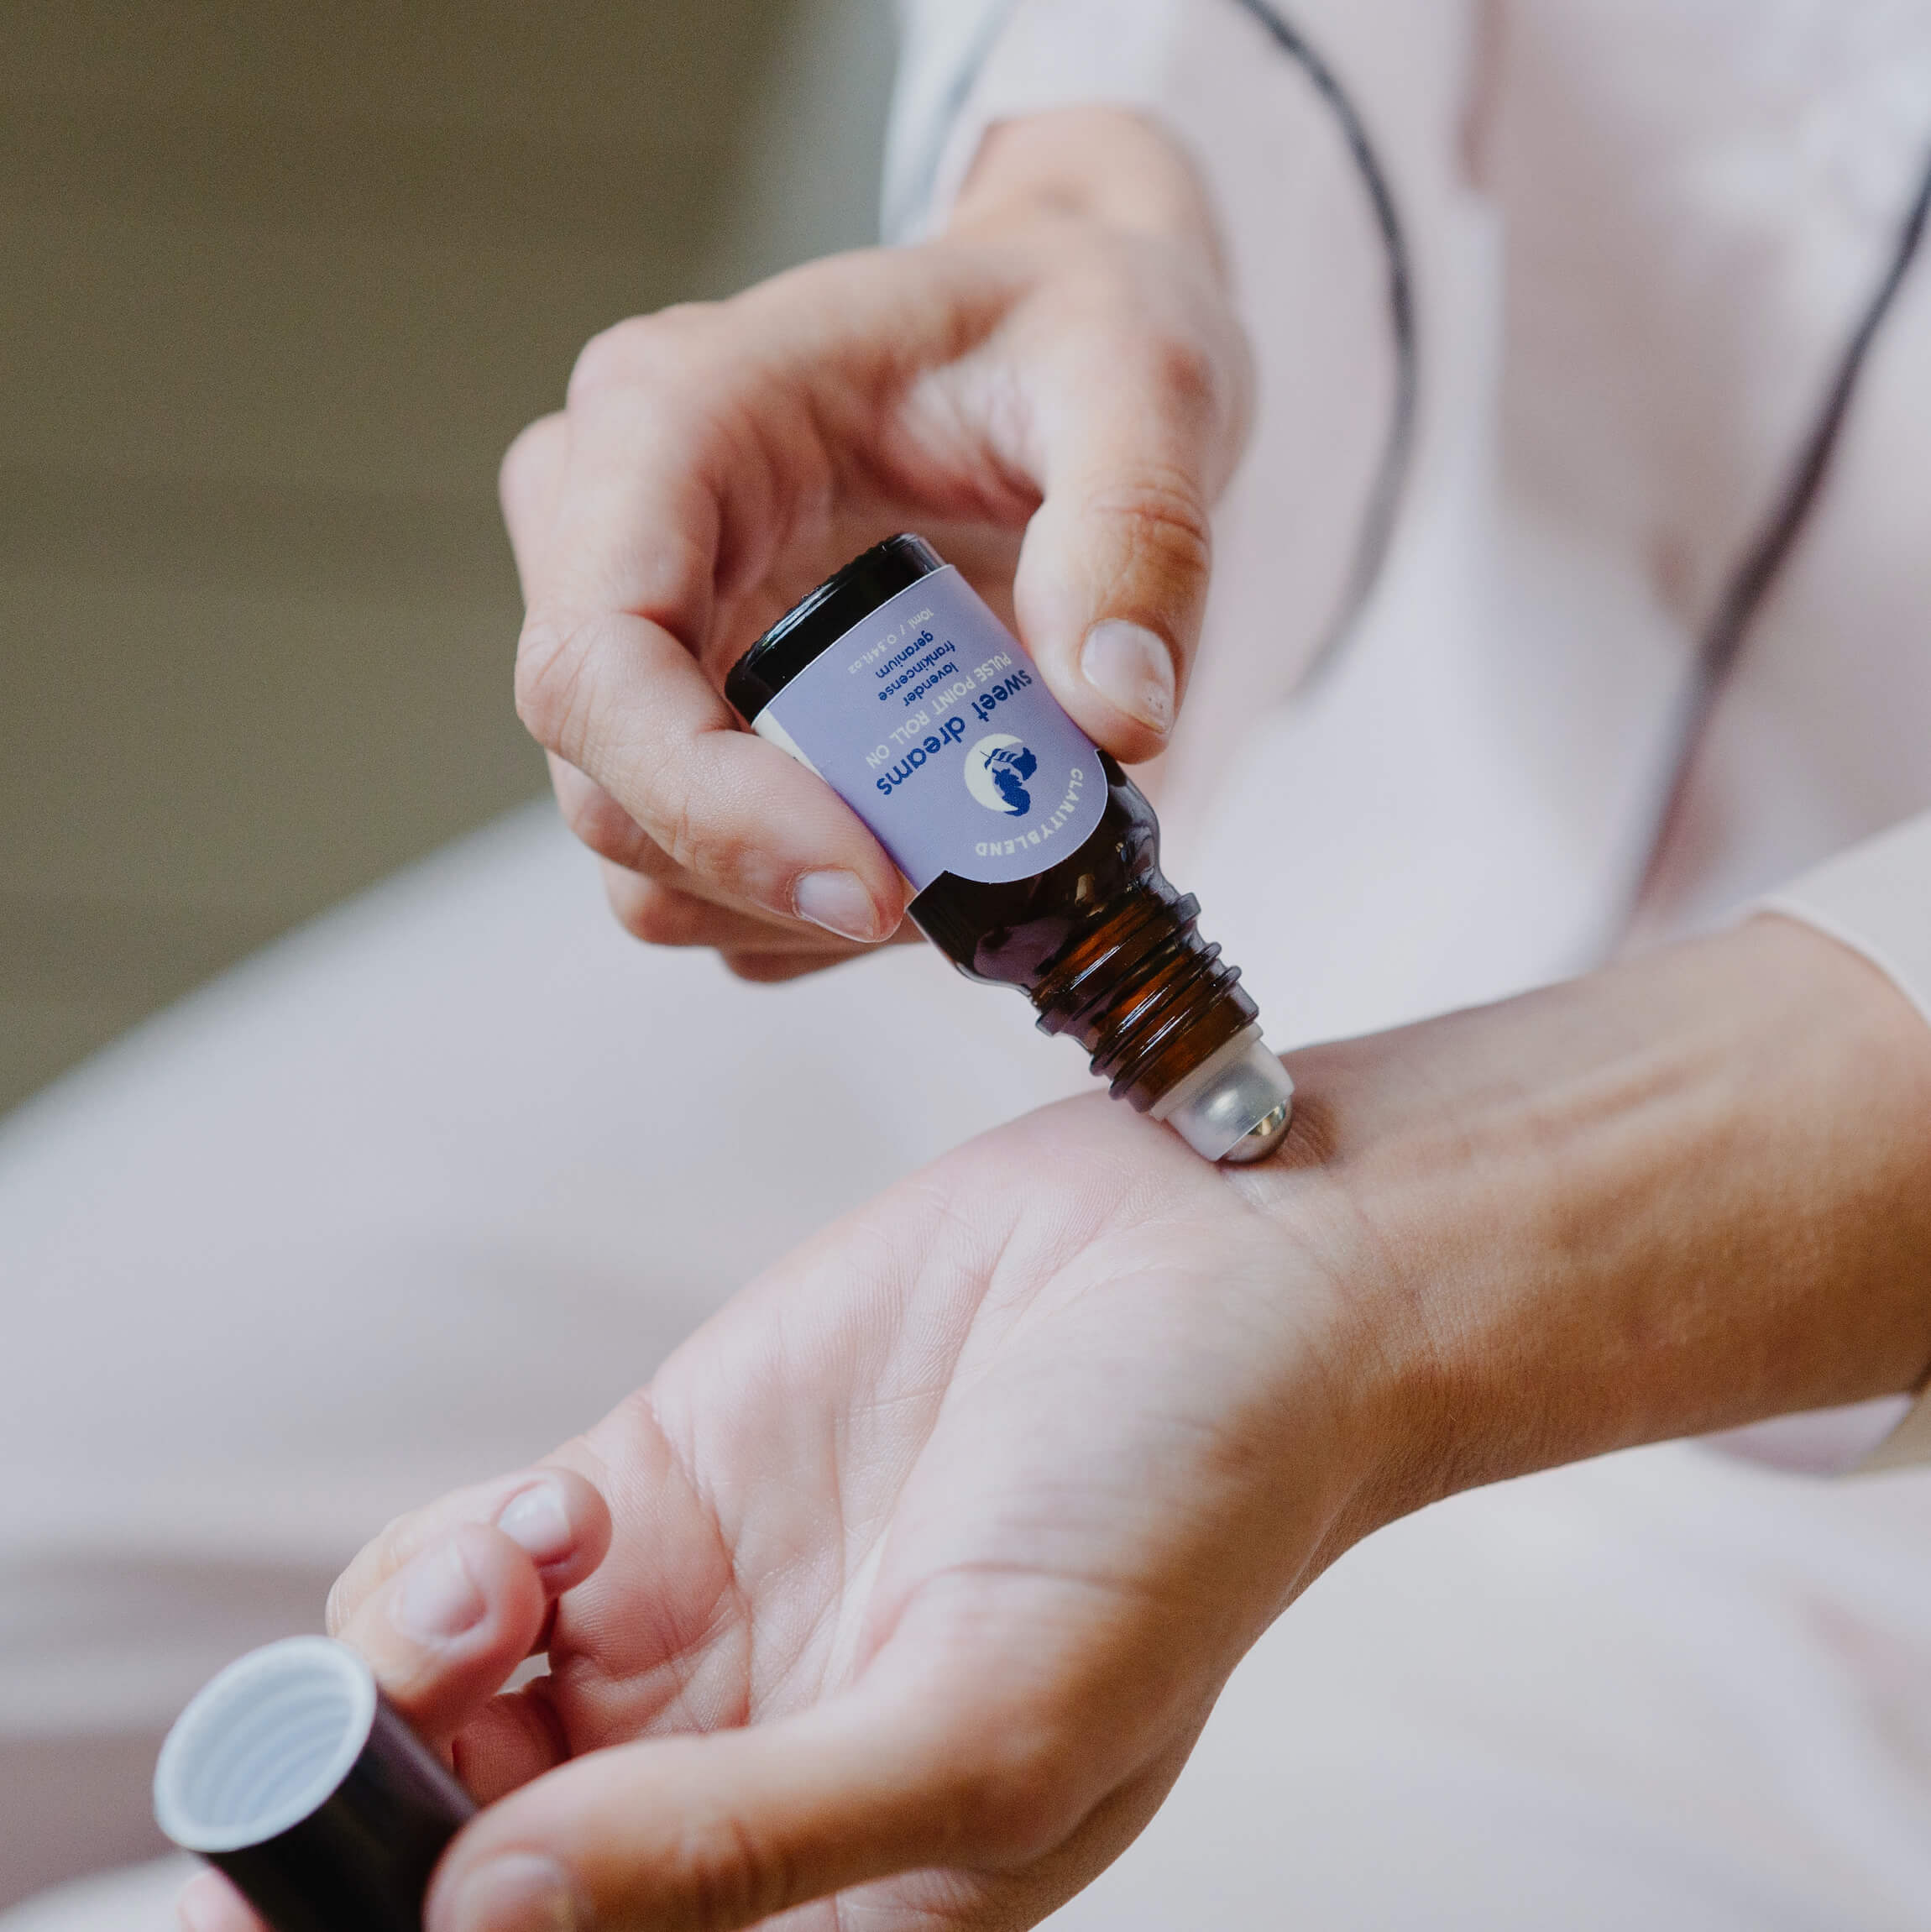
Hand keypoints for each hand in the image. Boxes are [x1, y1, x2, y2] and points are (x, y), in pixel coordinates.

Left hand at [183, 1089, 1378, 1931]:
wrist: (1230, 1264)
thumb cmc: (1183, 1508)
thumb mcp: (998, 1721)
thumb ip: (750, 1843)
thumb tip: (488, 1922)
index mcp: (839, 1898)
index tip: (314, 1903)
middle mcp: (746, 1775)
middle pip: (470, 1850)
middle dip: (371, 1819)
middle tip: (341, 1759)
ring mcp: (696, 1628)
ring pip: (447, 1715)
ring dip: (405, 1679)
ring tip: (493, 1601)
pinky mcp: (673, 1483)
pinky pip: (486, 1561)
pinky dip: (461, 1557)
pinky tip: (550, 1524)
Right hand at [503, 107, 1251, 981]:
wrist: (1049, 353)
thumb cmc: (1064, 333)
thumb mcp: (1141, 377)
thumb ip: (1139, 532)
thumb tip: (1116, 721)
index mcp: (672, 418)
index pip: (600, 659)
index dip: (710, 807)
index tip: (875, 887)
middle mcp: (609, 531)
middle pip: (611, 789)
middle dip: (786, 875)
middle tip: (975, 881)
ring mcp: (640, 639)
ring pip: (649, 863)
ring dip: (808, 909)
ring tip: (971, 848)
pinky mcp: (683, 721)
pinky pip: (707, 881)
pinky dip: (818, 913)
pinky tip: (931, 843)